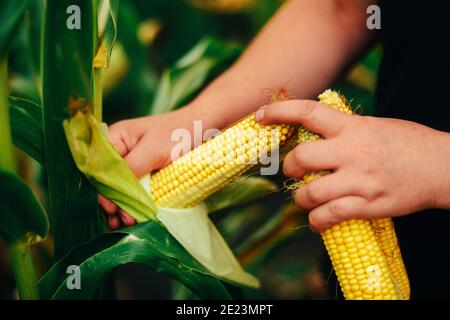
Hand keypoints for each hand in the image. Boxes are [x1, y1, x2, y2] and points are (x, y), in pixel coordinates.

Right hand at [100, 107, 200, 228]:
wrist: (202, 129)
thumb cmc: (178, 133)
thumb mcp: (154, 149)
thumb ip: (132, 166)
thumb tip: (114, 189)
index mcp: (116, 138)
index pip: (99, 166)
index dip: (102, 188)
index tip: (111, 207)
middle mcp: (120, 151)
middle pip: (107, 181)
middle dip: (112, 202)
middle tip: (121, 221)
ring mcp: (132, 163)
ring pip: (119, 188)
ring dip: (121, 207)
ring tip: (126, 224)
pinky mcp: (144, 174)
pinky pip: (133, 190)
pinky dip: (132, 204)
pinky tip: (133, 219)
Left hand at [257, 100, 449, 231]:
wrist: (444, 166)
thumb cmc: (407, 144)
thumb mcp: (373, 126)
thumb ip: (344, 130)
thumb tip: (312, 135)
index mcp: (352, 127)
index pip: (307, 112)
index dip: (279, 112)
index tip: (260, 116)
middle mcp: (352, 151)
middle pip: (300, 158)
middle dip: (288, 168)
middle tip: (293, 172)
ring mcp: (360, 179)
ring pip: (310, 191)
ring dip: (301, 199)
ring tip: (307, 199)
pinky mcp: (368, 203)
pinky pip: (329, 215)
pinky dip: (317, 222)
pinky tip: (317, 221)